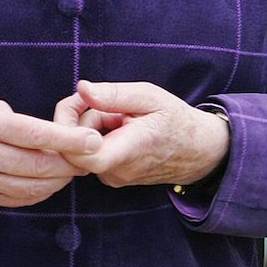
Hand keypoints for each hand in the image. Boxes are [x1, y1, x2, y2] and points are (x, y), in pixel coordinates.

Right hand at [0, 98, 101, 207]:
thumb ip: (17, 121)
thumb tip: (52, 135)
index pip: (36, 134)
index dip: (69, 139)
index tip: (93, 140)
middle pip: (41, 166)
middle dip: (72, 163)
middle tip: (91, 156)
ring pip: (35, 187)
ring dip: (61, 180)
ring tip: (73, 168)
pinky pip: (22, 199)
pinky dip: (43, 191)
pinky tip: (51, 181)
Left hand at [53, 80, 229, 189]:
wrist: (198, 151)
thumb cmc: (176, 120)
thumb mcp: (150, 97)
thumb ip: (114, 94)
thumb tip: (81, 88)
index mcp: (129, 150)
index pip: (81, 154)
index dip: (67, 129)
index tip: (80, 102)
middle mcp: (118, 171)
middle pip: (75, 145)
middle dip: (81, 117)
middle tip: (105, 101)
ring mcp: (114, 178)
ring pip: (82, 149)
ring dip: (92, 127)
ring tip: (120, 117)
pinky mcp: (112, 178)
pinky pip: (92, 155)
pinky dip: (98, 137)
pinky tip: (120, 129)